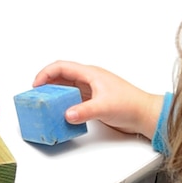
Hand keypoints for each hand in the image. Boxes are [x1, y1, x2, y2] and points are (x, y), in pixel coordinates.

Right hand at [34, 61, 164, 138]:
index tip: (36, 85)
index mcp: (91, 74)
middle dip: (47, 84)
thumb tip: (67, 114)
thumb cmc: (131, 104)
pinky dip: (63, 103)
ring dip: (55, 94)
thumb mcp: (104, 107)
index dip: (46, 73)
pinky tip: (60, 112)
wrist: (145, 115)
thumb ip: (84, 111)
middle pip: (61, 76)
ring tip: (45, 104)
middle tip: (36, 96)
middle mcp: (89, 80)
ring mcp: (91, 91)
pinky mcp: (93, 101)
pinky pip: (73, 99)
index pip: (62, 67)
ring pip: (67, 88)